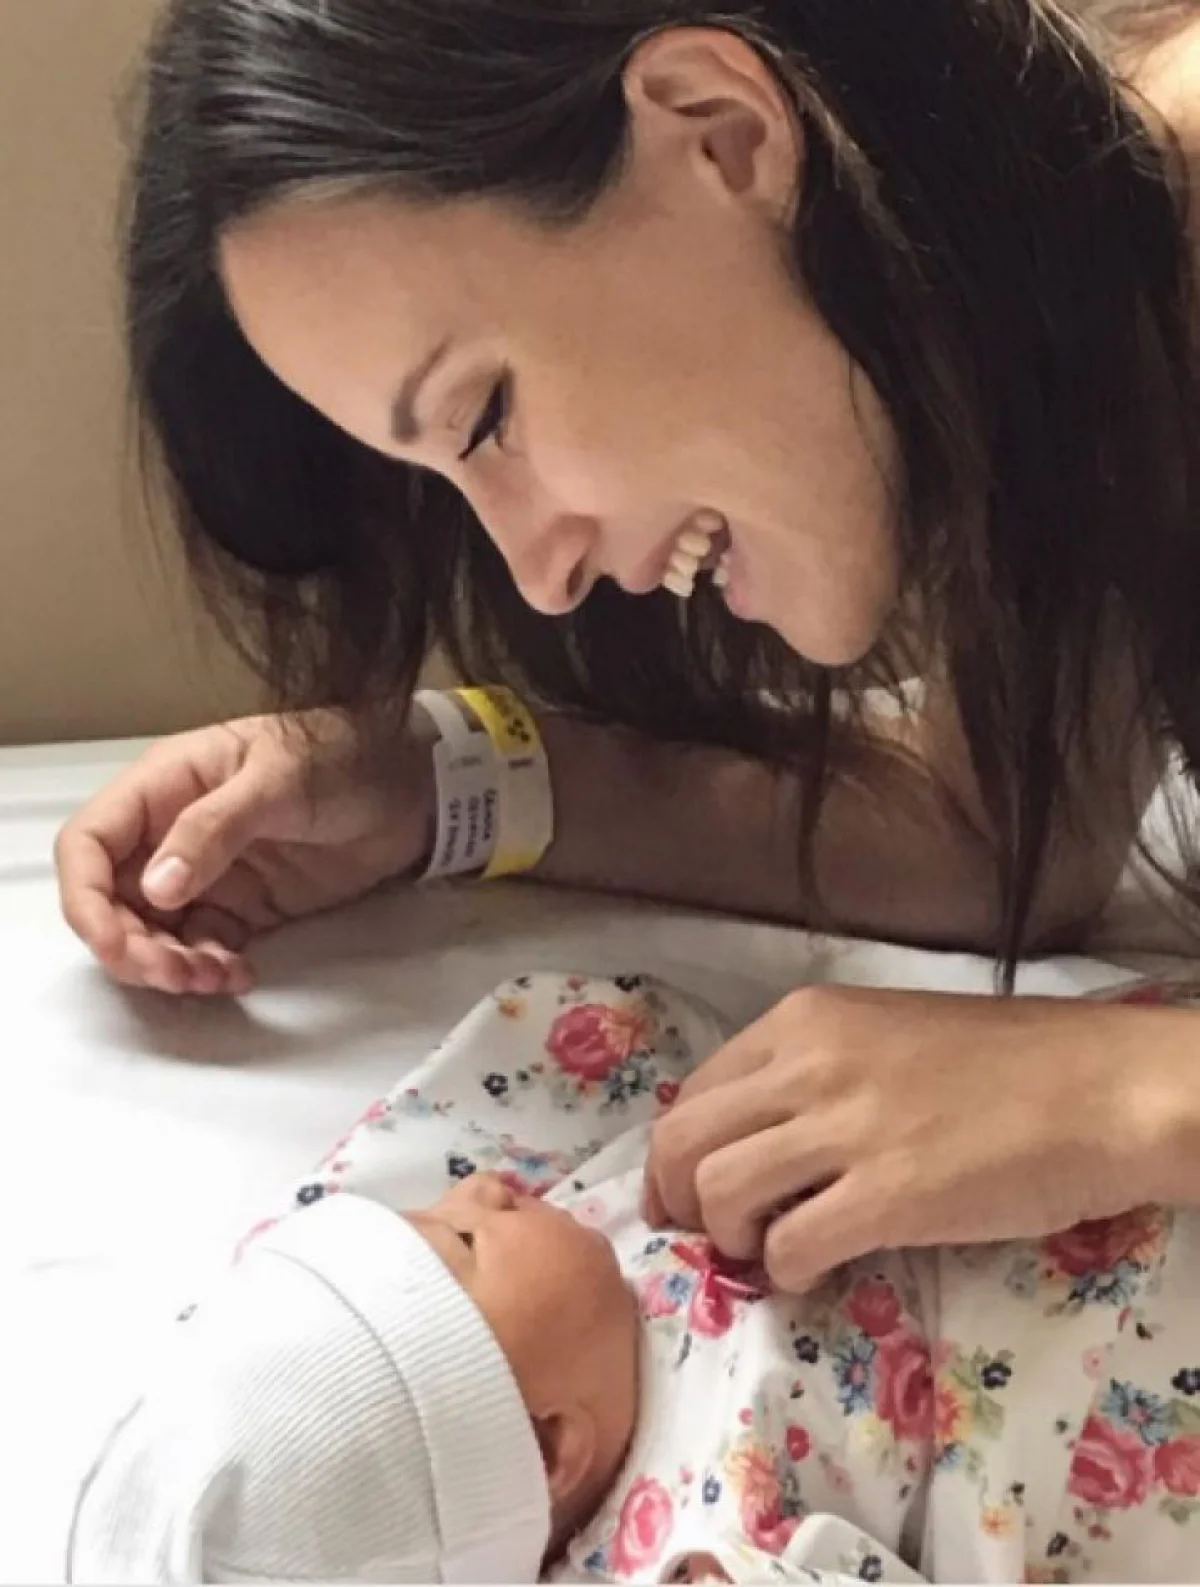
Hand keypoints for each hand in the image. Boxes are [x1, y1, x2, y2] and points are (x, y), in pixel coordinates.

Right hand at [56, 710, 434, 996]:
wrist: (414, 784)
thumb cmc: (343, 757)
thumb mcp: (277, 781)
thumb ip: (213, 829)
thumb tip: (156, 889)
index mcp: (164, 786)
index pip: (89, 844)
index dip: (83, 896)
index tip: (113, 942)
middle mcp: (172, 832)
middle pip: (111, 900)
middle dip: (128, 945)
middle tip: (174, 974)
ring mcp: (208, 873)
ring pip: (153, 932)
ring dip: (167, 965)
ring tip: (210, 978)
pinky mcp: (244, 906)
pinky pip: (202, 947)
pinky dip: (207, 970)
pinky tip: (237, 975)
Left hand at [644, 985, 1189, 1291]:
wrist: (1100, 1089)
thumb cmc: (1006, 1063)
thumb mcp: (884, 1036)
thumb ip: (812, 1073)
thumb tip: (756, 1137)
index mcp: (803, 1020)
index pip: (695, 1089)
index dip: (678, 1153)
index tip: (687, 1193)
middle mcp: (807, 1064)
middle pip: (684, 1140)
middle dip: (678, 1200)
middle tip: (707, 1237)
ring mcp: (845, 1127)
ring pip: (720, 1191)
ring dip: (730, 1237)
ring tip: (768, 1252)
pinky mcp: (886, 1195)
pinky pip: (788, 1246)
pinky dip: (785, 1271)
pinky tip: (815, 1272)